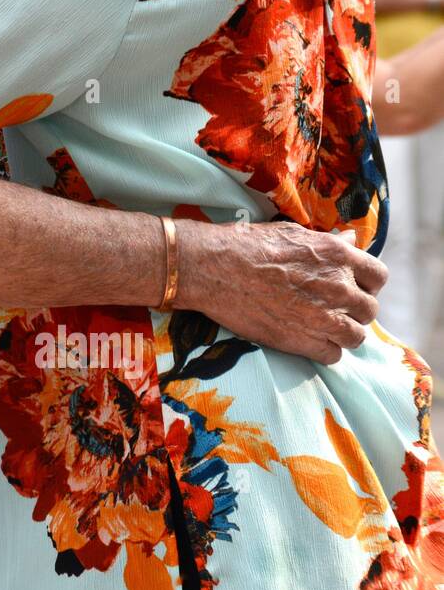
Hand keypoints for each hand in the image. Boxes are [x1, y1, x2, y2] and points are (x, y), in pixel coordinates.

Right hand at [177, 220, 388, 363]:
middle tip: (334, 309)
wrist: (211, 268)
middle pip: (369, 309)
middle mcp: (337, 286)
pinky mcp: (302, 341)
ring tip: (323, 329)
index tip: (355, 286)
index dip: (368, 283)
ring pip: (356, 337)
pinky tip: (309, 341)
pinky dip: (325, 351)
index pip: (378, 276)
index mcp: (337, 256)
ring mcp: (322, 317)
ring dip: (343, 334)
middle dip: (355, 310)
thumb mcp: (291, 233)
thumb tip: (351, 241)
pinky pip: (333, 356)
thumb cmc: (246, 245)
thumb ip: (327, 243)